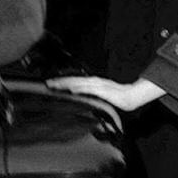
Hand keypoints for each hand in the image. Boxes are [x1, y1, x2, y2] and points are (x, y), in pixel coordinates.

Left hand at [47, 74, 164, 111]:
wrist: (130, 97)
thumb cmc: (115, 97)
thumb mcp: (99, 96)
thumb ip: (89, 95)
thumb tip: (77, 96)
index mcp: (92, 82)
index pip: (74, 81)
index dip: (62, 81)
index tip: (51, 84)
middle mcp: (93, 81)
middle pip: (74, 80)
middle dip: (60, 82)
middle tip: (47, 83)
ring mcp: (98, 85)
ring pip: (79, 83)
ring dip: (67, 84)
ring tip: (55, 85)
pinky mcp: (103, 90)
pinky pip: (89, 89)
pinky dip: (80, 88)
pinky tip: (72, 89)